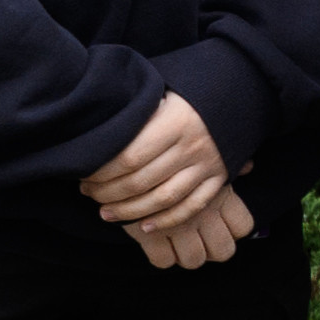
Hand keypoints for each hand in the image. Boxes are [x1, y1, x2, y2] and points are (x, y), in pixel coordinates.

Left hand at [82, 92, 245, 266]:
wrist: (235, 96)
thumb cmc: (187, 95)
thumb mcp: (159, 94)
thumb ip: (134, 114)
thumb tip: (95, 135)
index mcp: (174, 122)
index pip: (128, 157)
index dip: (101, 172)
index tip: (83, 175)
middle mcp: (191, 146)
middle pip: (141, 180)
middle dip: (108, 193)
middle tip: (88, 194)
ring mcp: (207, 165)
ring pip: (164, 198)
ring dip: (130, 211)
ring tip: (106, 213)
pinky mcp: (220, 178)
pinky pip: (192, 206)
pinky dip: (167, 220)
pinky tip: (144, 226)